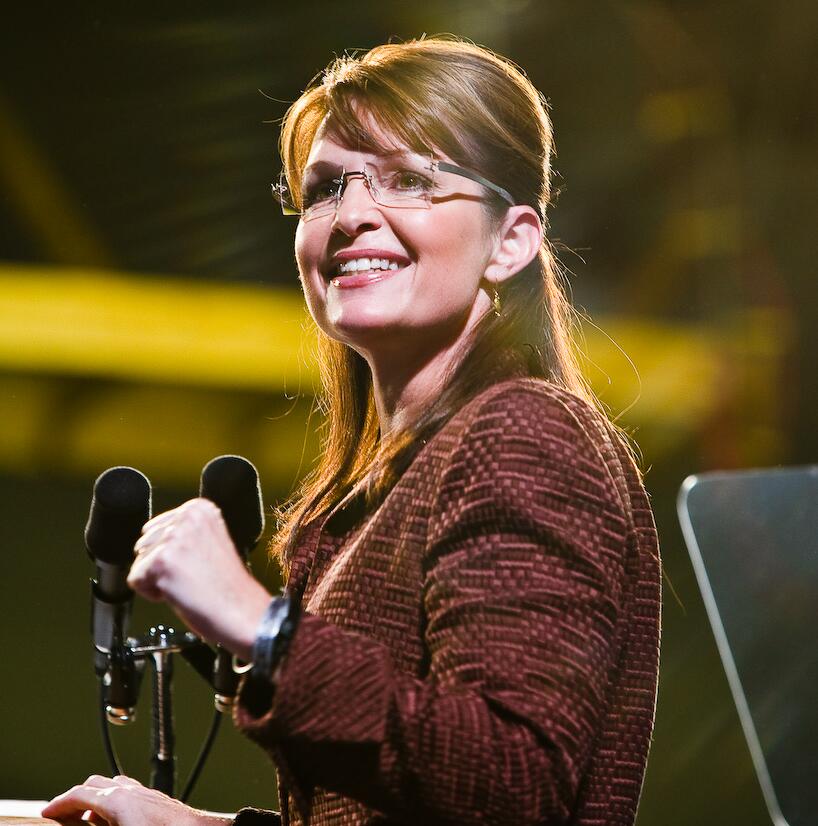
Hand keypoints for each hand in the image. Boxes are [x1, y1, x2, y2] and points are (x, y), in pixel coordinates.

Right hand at [41, 774, 230, 825]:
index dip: (59, 804)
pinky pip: (130, 792)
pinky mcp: (157, 800)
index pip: (79, 794)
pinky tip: (117, 819)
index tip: (48, 812)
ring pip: (114, 785)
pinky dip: (115, 800)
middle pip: (95, 783)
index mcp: (116, 800)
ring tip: (87, 820)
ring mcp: (145, 793)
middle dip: (77, 798)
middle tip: (64, 816)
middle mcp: (130, 790)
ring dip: (97, 798)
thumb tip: (85, 821)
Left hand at [128, 498, 270, 659]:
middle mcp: (187, 517)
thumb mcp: (208, 542)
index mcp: (200, 508)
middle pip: (145, 542)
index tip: (196, 562)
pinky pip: (135, 580)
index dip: (172, 553)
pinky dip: (152, 593)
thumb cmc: (227, 585)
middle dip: (162, 564)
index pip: (157, 527)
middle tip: (193, 575)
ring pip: (140, 561)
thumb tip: (147, 537)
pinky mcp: (162, 560)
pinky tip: (180, 592)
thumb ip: (182, 532)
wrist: (240, 610)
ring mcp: (175, 537)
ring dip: (158, 578)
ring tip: (188, 583)